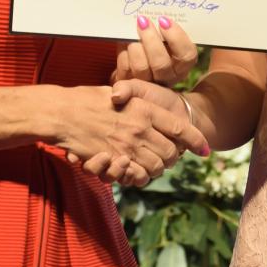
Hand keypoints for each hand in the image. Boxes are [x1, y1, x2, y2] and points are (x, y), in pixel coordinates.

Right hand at [51, 85, 207, 187]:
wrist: (61, 113)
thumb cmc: (88, 99)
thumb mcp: (120, 91)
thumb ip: (139, 100)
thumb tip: (151, 111)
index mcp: (145, 109)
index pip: (181, 128)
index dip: (197, 140)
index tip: (205, 149)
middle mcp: (140, 128)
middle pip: (171, 152)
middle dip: (174, 157)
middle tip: (171, 156)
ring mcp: (127, 146)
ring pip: (156, 166)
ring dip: (158, 168)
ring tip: (154, 164)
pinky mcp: (113, 160)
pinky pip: (136, 175)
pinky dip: (140, 176)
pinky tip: (136, 170)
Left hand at [112, 15, 198, 85]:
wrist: (136, 61)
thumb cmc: (155, 43)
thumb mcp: (166, 38)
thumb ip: (167, 29)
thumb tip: (158, 11)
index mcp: (182, 64)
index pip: (187, 55)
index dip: (177, 38)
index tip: (164, 20)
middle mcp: (168, 76)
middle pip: (161, 64)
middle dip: (150, 40)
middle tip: (143, 21)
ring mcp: (149, 82)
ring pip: (141, 67)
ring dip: (134, 45)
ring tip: (131, 31)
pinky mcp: (130, 82)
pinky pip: (126, 68)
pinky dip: (123, 52)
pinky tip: (123, 41)